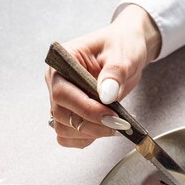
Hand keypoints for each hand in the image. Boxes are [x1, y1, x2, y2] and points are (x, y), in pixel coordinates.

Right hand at [45, 5, 160, 147]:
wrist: (127, 52)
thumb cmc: (122, 45)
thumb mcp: (123, 54)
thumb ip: (114, 73)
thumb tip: (106, 95)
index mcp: (62, 62)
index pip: (63, 93)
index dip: (87, 109)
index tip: (111, 116)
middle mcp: (57, 82)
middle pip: (62, 115)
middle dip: (92, 124)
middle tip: (120, 124)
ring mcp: (63, 99)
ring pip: (64, 129)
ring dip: (90, 134)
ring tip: (116, 125)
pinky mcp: (71, 112)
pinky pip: (69, 136)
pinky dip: (87, 138)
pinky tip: (105, 129)